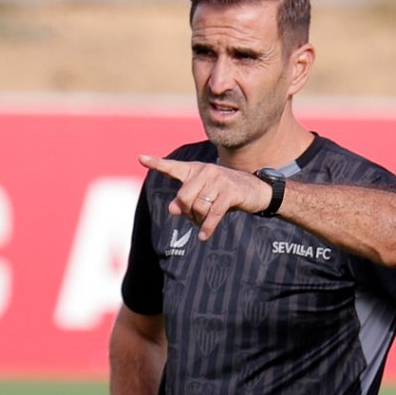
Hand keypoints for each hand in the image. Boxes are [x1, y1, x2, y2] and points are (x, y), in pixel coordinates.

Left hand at [138, 155, 269, 239]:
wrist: (255, 190)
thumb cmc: (225, 193)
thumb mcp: (204, 197)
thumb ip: (185, 202)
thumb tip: (172, 209)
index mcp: (196, 170)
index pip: (173, 167)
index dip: (156, 163)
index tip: (141, 158)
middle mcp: (206, 171)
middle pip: (184, 198)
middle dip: (187, 213)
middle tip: (194, 218)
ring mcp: (219, 180)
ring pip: (198, 207)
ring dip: (200, 220)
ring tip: (205, 223)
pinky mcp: (230, 192)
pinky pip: (213, 214)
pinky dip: (207, 227)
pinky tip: (204, 236)